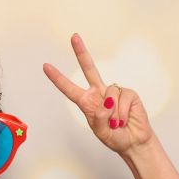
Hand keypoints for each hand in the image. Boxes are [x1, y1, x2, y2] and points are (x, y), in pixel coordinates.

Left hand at [43, 33, 153, 155]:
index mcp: (86, 102)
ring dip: (113, 113)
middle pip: (89, 68)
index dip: (58, 78)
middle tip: (73, 36)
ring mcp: (114, 92)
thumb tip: (106, 101)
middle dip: (81, 52)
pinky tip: (124, 119)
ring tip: (117, 123)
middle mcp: (99, 93)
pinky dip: (122, 113)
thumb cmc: (114, 137)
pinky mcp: (128, 94)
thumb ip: (99, 118)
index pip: (69, 89)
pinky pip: (122, 98)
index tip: (45, 66)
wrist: (134, 142)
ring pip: (109, 94)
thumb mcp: (101, 132)